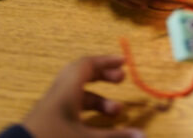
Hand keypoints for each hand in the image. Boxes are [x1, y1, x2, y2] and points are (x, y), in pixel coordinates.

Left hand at [23, 55, 143, 137]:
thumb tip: (143, 135)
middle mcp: (59, 93)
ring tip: (115, 112)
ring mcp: (52, 107)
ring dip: (97, 99)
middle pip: (82, 75)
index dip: (107, 61)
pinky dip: (86, 110)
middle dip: (103, 76)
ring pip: (77, 94)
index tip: (124, 62)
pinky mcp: (48, 120)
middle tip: (121, 80)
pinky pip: (71, 106)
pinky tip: (95, 125)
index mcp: (67, 88)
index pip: (88, 64)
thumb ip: (114, 137)